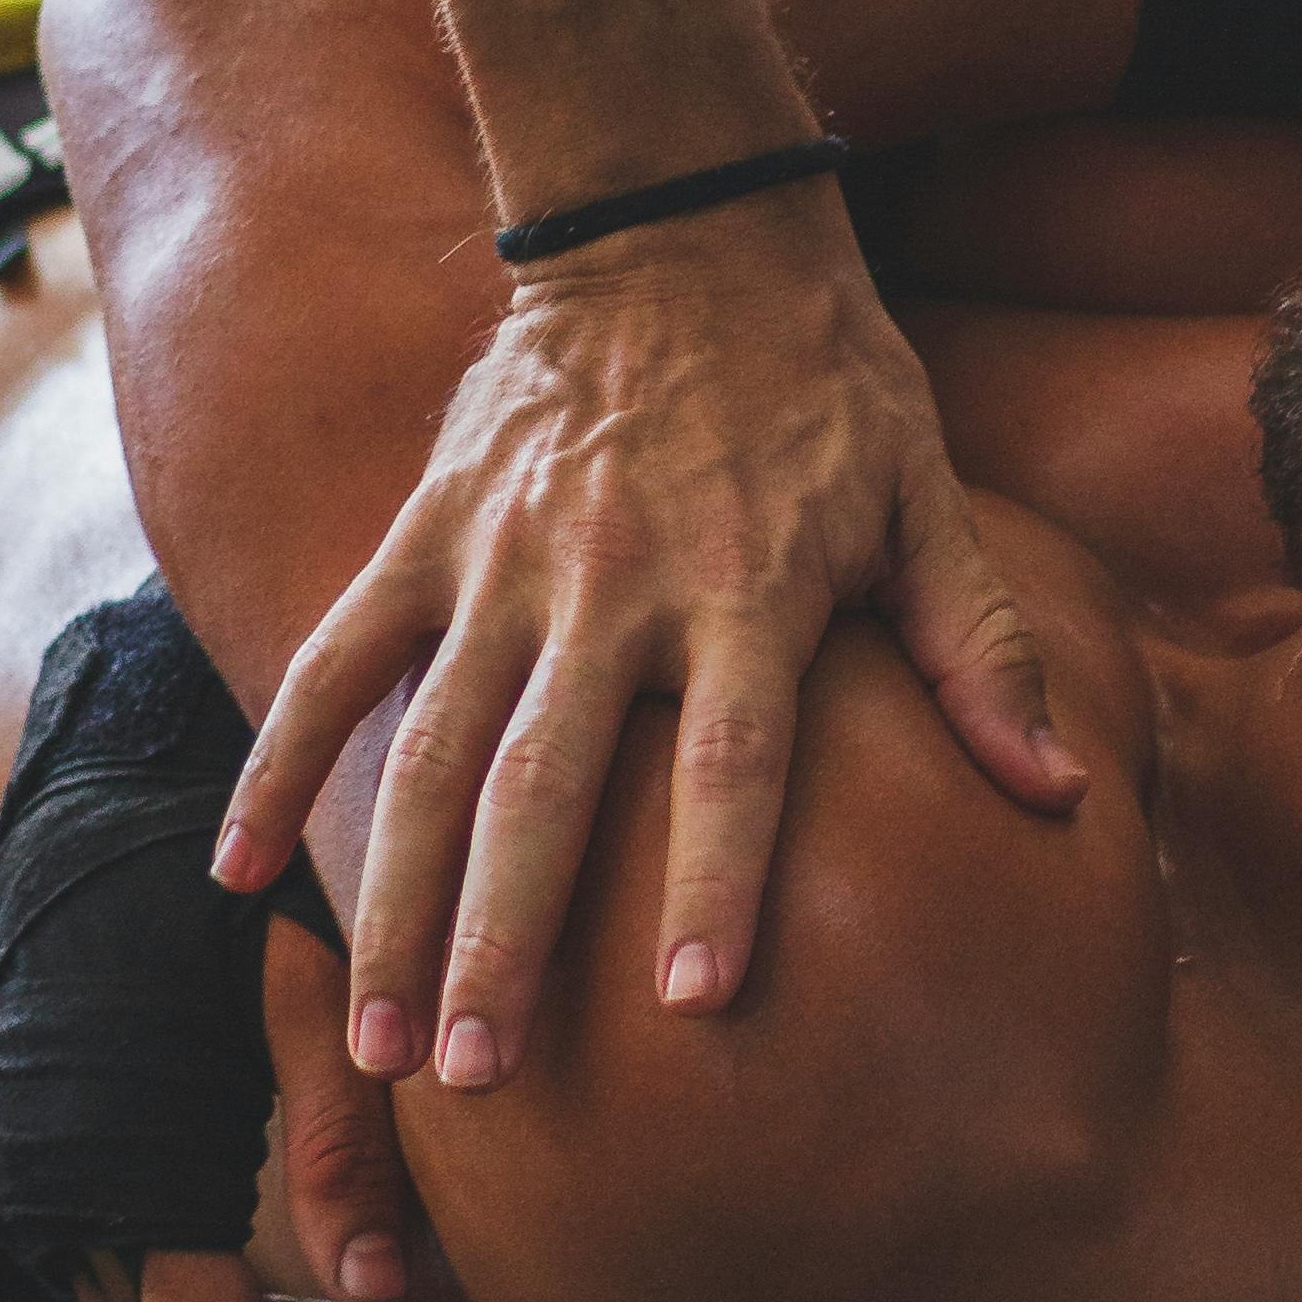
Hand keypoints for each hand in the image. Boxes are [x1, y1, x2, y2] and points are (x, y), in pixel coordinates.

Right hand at [69, 921, 486, 1301]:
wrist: (95, 808)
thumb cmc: (225, 893)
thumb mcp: (309, 1000)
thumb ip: (344, 1145)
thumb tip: (383, 1294)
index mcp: (120, 1171)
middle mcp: (58, 1201)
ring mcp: (41, 1187)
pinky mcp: (51, 1160)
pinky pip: (144, 1266)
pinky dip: (231, 1293)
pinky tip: (321, 1289)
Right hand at [211, 176, 1085, 1090]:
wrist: (682, 222)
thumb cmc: (827, 383)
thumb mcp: (925, 497)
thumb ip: (981, 650)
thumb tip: (1061, 790)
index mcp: (750, 587)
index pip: (735, 760)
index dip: (718, 879)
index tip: (697, 1004)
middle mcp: (614, 584)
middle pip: (550, 786)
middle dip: (507, 941)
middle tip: (478, 1079)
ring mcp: (505, 560)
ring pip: (434, 752)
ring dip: (400, 900)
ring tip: (388, 1044)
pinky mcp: (428, 529)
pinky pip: (336, 658)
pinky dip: (282, 760)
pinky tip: (240, 872)